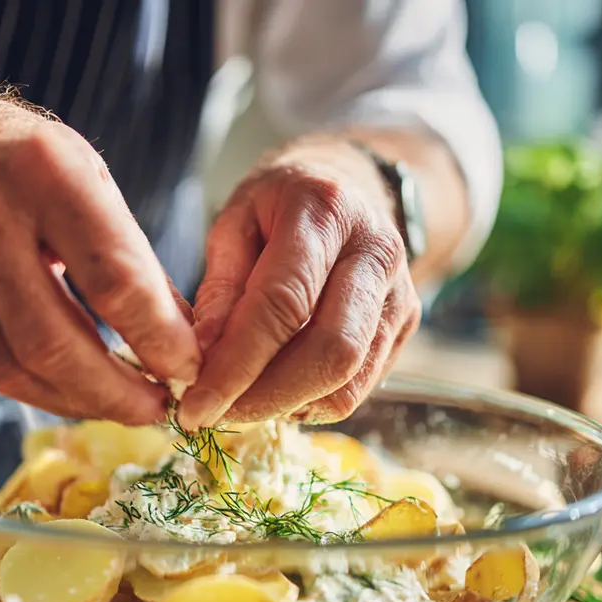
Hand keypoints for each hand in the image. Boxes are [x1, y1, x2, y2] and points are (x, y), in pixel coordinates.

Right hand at [0, 98, 199, 424]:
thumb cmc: (21, 161)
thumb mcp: (90, 180)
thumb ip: (134, 261)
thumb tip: (184, 345)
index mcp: (43, 176)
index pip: (114, 282)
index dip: (159, 339)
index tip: (189, 370)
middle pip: (54, 344)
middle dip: (115, 393)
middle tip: (155, 410)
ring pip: (12, 370)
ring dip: (76, 402)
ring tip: (119, 406)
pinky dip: (34, 387)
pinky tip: (68, 388)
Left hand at [178, 140, 421, 429]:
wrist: (352, 185)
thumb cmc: (281, 204)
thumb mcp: (235, 221)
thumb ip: (220, 288)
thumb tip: (204, 360)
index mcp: (326, 212)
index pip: (283, 304)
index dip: (236, 365)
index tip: (195, 406)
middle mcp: (376, 253)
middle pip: (330, 352)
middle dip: (266, 398)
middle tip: (216, 415)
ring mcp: (401, 294)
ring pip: (349, 381)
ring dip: (285, 407)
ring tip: (239, 404)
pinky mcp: (406, 327)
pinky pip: (358, 388)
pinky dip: (309, 404)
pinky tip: (275, 392)